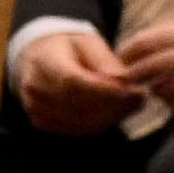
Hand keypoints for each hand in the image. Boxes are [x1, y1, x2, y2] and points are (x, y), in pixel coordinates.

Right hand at [11, 26, 142, 134]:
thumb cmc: (71, 48)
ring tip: (130, 105)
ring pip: (78, 122)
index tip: (133, 90)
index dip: (105, 91)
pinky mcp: (42, 121)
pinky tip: (114, 113)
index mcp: (44, 60)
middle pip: (77, 105)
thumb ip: (105, 60)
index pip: (72, 81)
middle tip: (139, 99)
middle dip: (114, 105)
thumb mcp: (89, 42)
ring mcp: (35, 106)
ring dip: (110, 117)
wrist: (42, 56)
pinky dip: (98, 125)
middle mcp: (34, 86)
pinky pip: (75, 130)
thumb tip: (122, 79)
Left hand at [111, 14, 173, 115]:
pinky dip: (173, 105)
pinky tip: (172, 100)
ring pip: (165, 89)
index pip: (148, 42)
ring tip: (154, 88)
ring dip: (154, 90)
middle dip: (134, 74)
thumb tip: (139, 48)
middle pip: (152, 66)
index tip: (120, 58)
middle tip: (127, 78)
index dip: (127, 51)